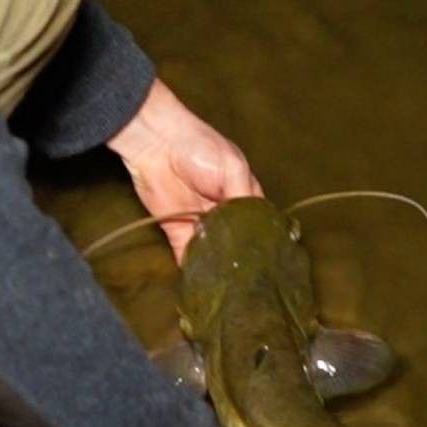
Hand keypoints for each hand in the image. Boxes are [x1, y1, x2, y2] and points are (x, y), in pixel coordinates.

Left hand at [105, 79, 262, 260]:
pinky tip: (203, 278)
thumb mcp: (233, 168)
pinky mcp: (178, 233)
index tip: (271, 259)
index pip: (259, 224)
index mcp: (244, 195)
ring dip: (220, 264)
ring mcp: (202, 225)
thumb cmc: (199, 147)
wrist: (156, 145)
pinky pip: (189, 256)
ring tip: (229, 281)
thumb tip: (255, 230)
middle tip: (249, 276)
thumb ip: (245, 198)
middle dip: (241, 256)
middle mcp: (225, 214)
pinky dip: (194, 267)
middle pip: (238, 242)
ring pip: (215, 253)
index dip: (264, 239)